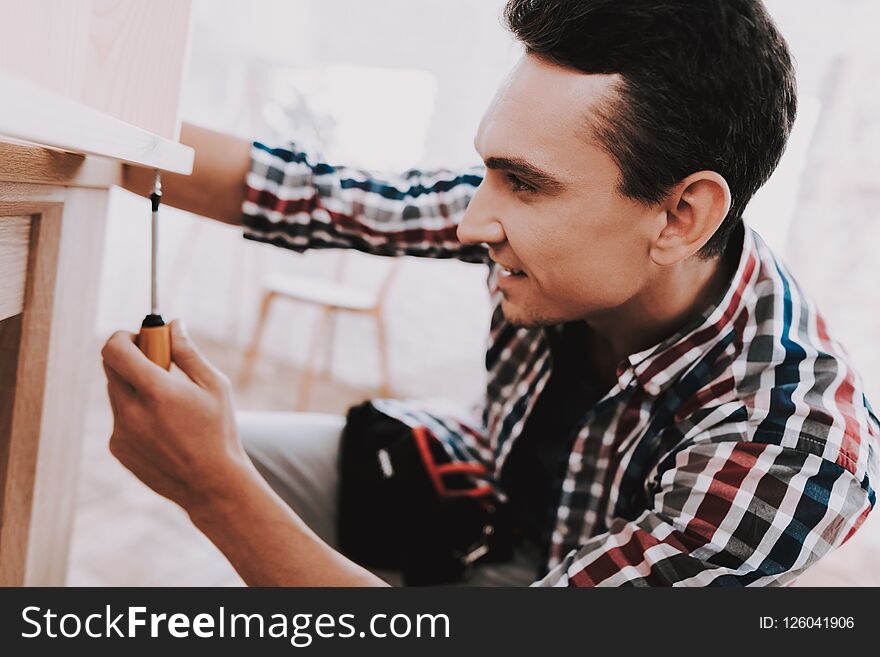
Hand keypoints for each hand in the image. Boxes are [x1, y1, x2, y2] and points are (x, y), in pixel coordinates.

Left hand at [101, 320, 248, 514]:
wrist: (211, 484)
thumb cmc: (219, 431)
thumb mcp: (214, 385)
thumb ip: (188, 352)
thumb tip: (174, 325)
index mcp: (155, 390)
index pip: (115, 348)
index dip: (124, 336)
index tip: (141, 337)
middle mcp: (130, 410)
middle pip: (110, 367)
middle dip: (130, 357)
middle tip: (156, 362)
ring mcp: (120, 431)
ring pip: (117, 393)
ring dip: (136, 387)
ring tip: (169, 404)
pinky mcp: (118, 448)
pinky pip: (120, 418)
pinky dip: (136, 413)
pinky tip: (166, 429)